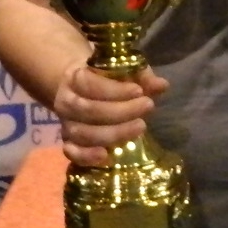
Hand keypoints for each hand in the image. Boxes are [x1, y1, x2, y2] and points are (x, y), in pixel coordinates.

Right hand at [53, 63, 168, 167]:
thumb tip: (162, 85)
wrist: (80, 91)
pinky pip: (71, 153)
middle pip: (88, 110)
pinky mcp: (68, 143)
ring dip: (113, 133)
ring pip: (83, 133)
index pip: (89, 83)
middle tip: (148, 106)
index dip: (114, 89)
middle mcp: (66, 101)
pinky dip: (86, 156)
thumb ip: (141, 76)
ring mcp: (65, 124)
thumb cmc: (106, 80)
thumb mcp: (123, 71)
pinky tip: (106, 156)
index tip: (139, 91)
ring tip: (140, 127)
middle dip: (121, 111)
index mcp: (75, 77)